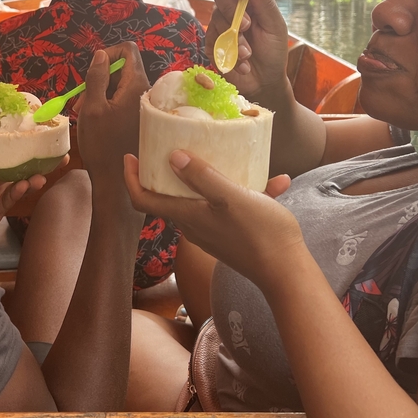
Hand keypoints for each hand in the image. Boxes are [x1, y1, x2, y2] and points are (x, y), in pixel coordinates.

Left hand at [0, 134, 60, 237]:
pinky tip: (25, 186)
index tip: (37, 134)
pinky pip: (9, 200)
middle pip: (18, 168)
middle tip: (57, 155)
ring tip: (42, 174)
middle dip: (36, 162)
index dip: (19, 143)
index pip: (3, 151)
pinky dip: (17, 193)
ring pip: (19, 184)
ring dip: (31, 179)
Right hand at [76, 43, 150, 177]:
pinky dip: (108, 104)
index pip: (128, 50)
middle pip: (122, 68)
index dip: (108, 53)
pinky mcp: (141, 118)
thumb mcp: (92, 108)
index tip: (91, 71)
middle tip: (81, 98)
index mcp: (136, 85)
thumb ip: (96, 77)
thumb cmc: (101, 144)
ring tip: (83, 111)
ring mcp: (144, 106)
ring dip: (100, 93)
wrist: (114, 180)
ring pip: (120, 86)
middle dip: (100, 78)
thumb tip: (101, 54)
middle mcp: (145, 92)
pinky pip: (124, 101)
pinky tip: (95, 119)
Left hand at [123, 150, 301, 291]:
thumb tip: (172, 157)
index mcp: (188, 215)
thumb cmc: (259, 233)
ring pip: (206, 198)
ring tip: (242, 158)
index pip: (144, 200)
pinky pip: (232, 208)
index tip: (131, 156)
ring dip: (220, 177)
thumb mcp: (230, 196)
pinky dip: (249, 193)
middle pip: (171, 196)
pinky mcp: (232, 236)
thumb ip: (202, 177)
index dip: (132, 179)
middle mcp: (194, 226)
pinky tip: (276, 183)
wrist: (286, 272)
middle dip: (174, 170)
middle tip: (181, 144)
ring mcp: (213, 232)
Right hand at [207, 0, 289, 98]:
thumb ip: (265, 2)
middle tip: (246, 26)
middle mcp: (232, 7)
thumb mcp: (275, 27)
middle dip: (232, 9)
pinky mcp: (211, 43)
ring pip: (215, 18)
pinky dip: (228, 54)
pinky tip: (242, 64)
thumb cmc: (273, 51)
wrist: (265, 81)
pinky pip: (211, 41)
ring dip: (234, 39)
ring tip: (249, 54)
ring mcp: (219, 25)